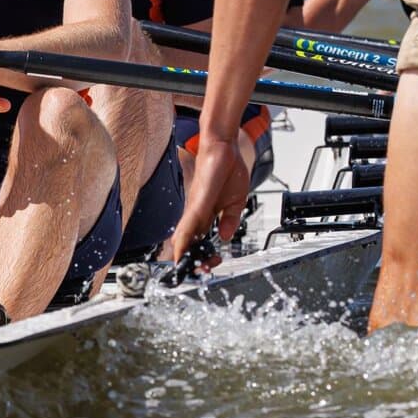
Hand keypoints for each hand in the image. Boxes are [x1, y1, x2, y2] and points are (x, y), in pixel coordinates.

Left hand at [167, 134, 248, 263]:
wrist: (224, 148)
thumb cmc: (229, 170)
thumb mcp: (237, 202)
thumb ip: (231, 220)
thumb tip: (226, 237)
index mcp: (207, 215)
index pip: (202, 240)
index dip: (204, 254)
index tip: (211, 264)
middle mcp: (198, 213)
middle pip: (190, 242)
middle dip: (193, 259)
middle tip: (202, 270)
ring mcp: (196, 207)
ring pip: (184, 236)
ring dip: (185, 254)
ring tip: (184, 268)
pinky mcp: (198, 201)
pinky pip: (189, 223)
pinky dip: (184, 238)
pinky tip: (180, 249)